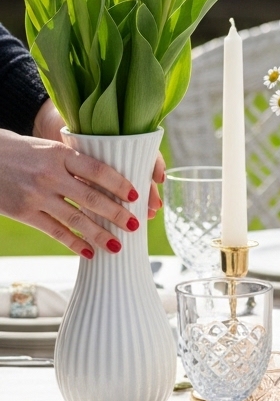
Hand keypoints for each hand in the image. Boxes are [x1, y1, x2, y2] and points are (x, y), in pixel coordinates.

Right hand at [0, 127, 145, 256]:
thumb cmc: (22, 151)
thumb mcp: (49, 147)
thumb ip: (74, 161)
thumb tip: (108, 178)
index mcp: (60, 154)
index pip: (97, 170)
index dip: (119, 184)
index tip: (136, 196)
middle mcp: (50, 175)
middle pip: (90, 197)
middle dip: (116, 214)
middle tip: (135, 225)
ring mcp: (37, 196)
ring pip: (75, 219)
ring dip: (99, 234)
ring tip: (117, 246)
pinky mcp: (25, 213)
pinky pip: (55, 231)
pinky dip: (74, 243)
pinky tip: (89, 252)